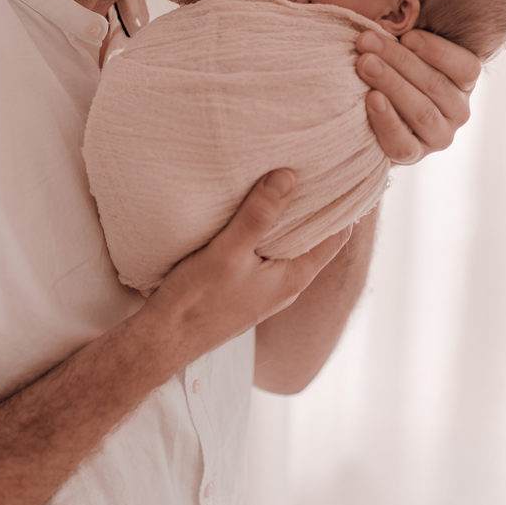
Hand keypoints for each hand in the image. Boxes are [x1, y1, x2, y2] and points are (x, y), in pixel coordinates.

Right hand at [142, 169, 349, 358]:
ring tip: (283, 177)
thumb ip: (258, 216)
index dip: (342, 204)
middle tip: (311, 165)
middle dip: (312, 204)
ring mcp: (265, 286)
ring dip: (286, 215)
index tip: (339, 172)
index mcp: (294, 278)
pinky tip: (252, 208)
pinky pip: (265, 249)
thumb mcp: (229, 251)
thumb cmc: (197, 300)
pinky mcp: (245, 285)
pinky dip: (266, 227)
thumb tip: (288, 176)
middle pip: (313, 236)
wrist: (163, 340)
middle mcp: (286, 283)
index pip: (335, 235)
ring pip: (287, 242)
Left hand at [355, 28, 480, 164]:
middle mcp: (458, 111)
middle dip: (398, 60)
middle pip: (435, 85)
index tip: (407, 35)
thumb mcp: (407, 50)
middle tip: (366, 40)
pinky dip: (386, 120)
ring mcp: (438, 136)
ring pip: (420, 110)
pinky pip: (402, 143)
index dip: (438, 51)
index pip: (465, 67)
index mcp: (463, 82)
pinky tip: (370, 98)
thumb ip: (407, 34)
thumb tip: (404, 2)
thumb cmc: (392, 69)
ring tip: (364, 63)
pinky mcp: (414, 156)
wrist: (372, 117)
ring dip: (390, 83)